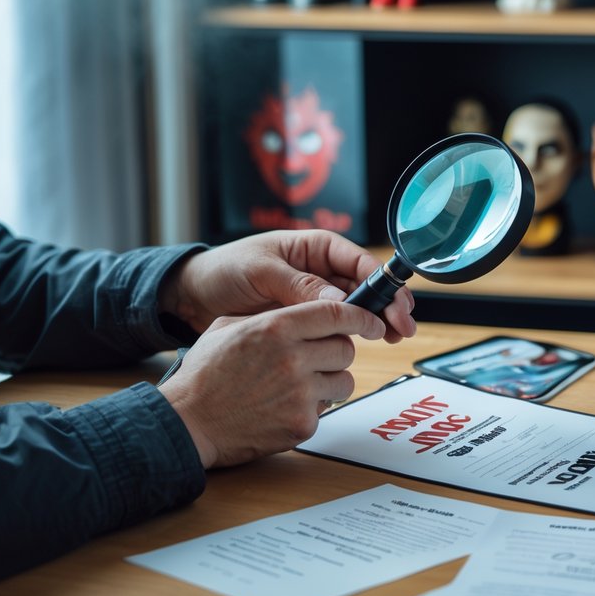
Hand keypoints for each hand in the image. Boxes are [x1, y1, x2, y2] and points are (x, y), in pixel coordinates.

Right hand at [158, 300, 385, 468]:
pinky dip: (311, 408)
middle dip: (336, 352)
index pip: (338, 313)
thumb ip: (273, 314)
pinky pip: (326, 409)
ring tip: (296, 385)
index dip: (362, 316)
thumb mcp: (229, 326)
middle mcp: (293, 358)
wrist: (186, 423)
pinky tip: (283, 406)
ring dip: (329, 381)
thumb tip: (306, 307)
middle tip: (315, 358)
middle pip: (346, 349)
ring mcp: (300, 394)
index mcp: (276, 327)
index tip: (372, 321)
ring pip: (344, 381)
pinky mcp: (302, 424)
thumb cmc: (202, 374)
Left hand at [159, 230, 414, 341]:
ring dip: (375, 322)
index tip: (395, 302)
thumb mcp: (260, 272)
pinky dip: (350, 337)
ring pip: (354, 310)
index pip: (357, 261)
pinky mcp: (304, 323)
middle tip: (402, 327)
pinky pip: (333, 329)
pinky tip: (364, 347)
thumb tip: (337, 301)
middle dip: (387, 305)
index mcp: (312, 248)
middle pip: (364, 287)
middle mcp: (319, 272)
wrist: (191, 299)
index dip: (381, 282)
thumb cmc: (222, 271)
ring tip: (392, 338)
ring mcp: (313, 299)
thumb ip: (298, 285)